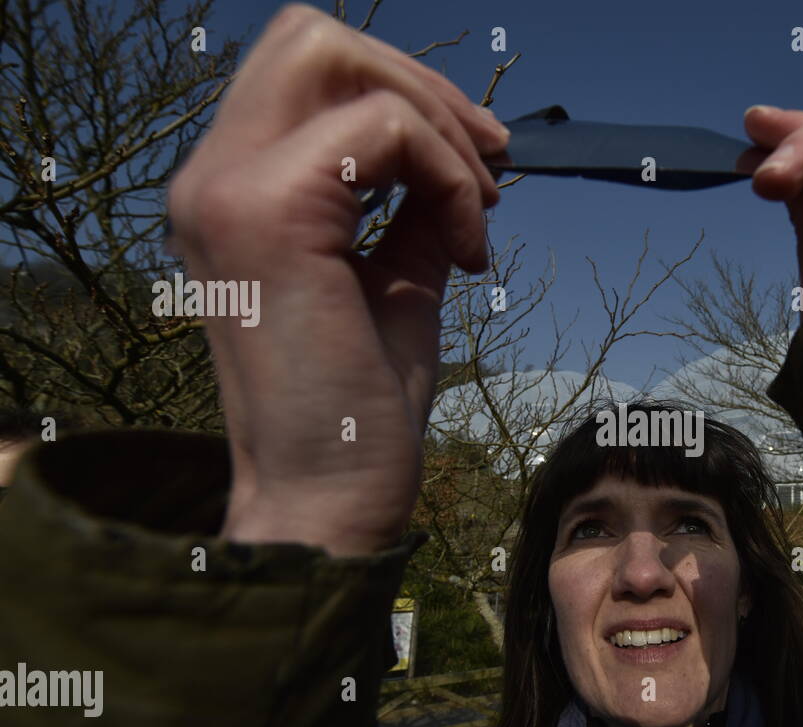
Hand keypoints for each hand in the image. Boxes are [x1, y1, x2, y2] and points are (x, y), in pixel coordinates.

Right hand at [166, 4, 508, 555]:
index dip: (401, 91)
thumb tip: (458, 154)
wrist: (327, 499)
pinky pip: (383, 131)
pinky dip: (449, 175)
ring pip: (337, 60)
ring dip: (438, 124)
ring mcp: (228, 190)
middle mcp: (211, 178)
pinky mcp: (271, 215)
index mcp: (234, 192)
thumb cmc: (358, 409)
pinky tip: (467, 251)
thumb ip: (409, 210)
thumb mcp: (394, 283)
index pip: (305, 70)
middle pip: (311, 39)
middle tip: (487, 161)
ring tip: (481, 209)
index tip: (478, 166)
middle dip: (419, 86)